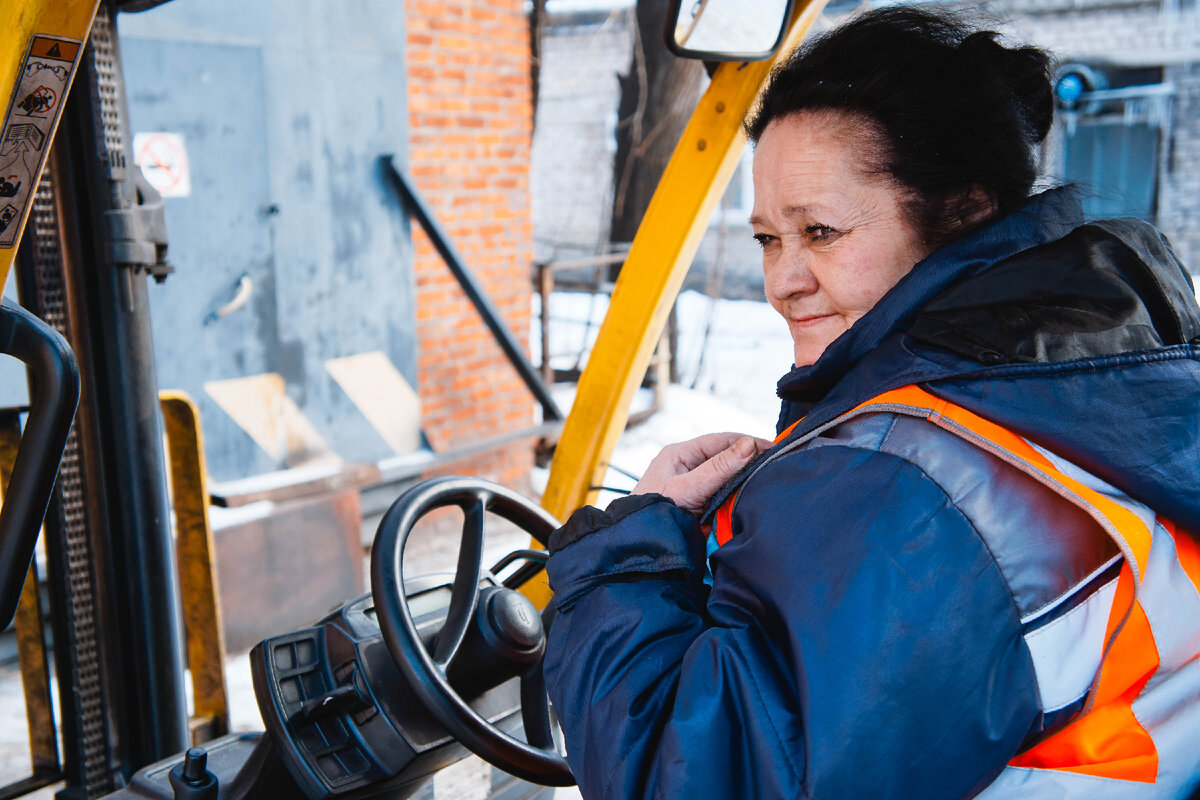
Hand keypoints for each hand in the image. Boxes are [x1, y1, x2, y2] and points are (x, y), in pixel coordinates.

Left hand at [633, 432, 771, 514]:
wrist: (639, 548)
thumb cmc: (652, 513)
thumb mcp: (688, 488)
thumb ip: (719, 468)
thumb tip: (748, 445)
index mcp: (679, 454)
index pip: (720, 440)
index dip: (747, 442)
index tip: (772, 448)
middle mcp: (686, 466)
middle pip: (725, 458)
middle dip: (748, 461)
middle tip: (774, 464)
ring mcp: (693, 486)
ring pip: (726, 477)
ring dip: (743, 480)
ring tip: (767, 480)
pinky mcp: (699, 505)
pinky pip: (723, 496)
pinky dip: (736, 497)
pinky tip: (751, 498)